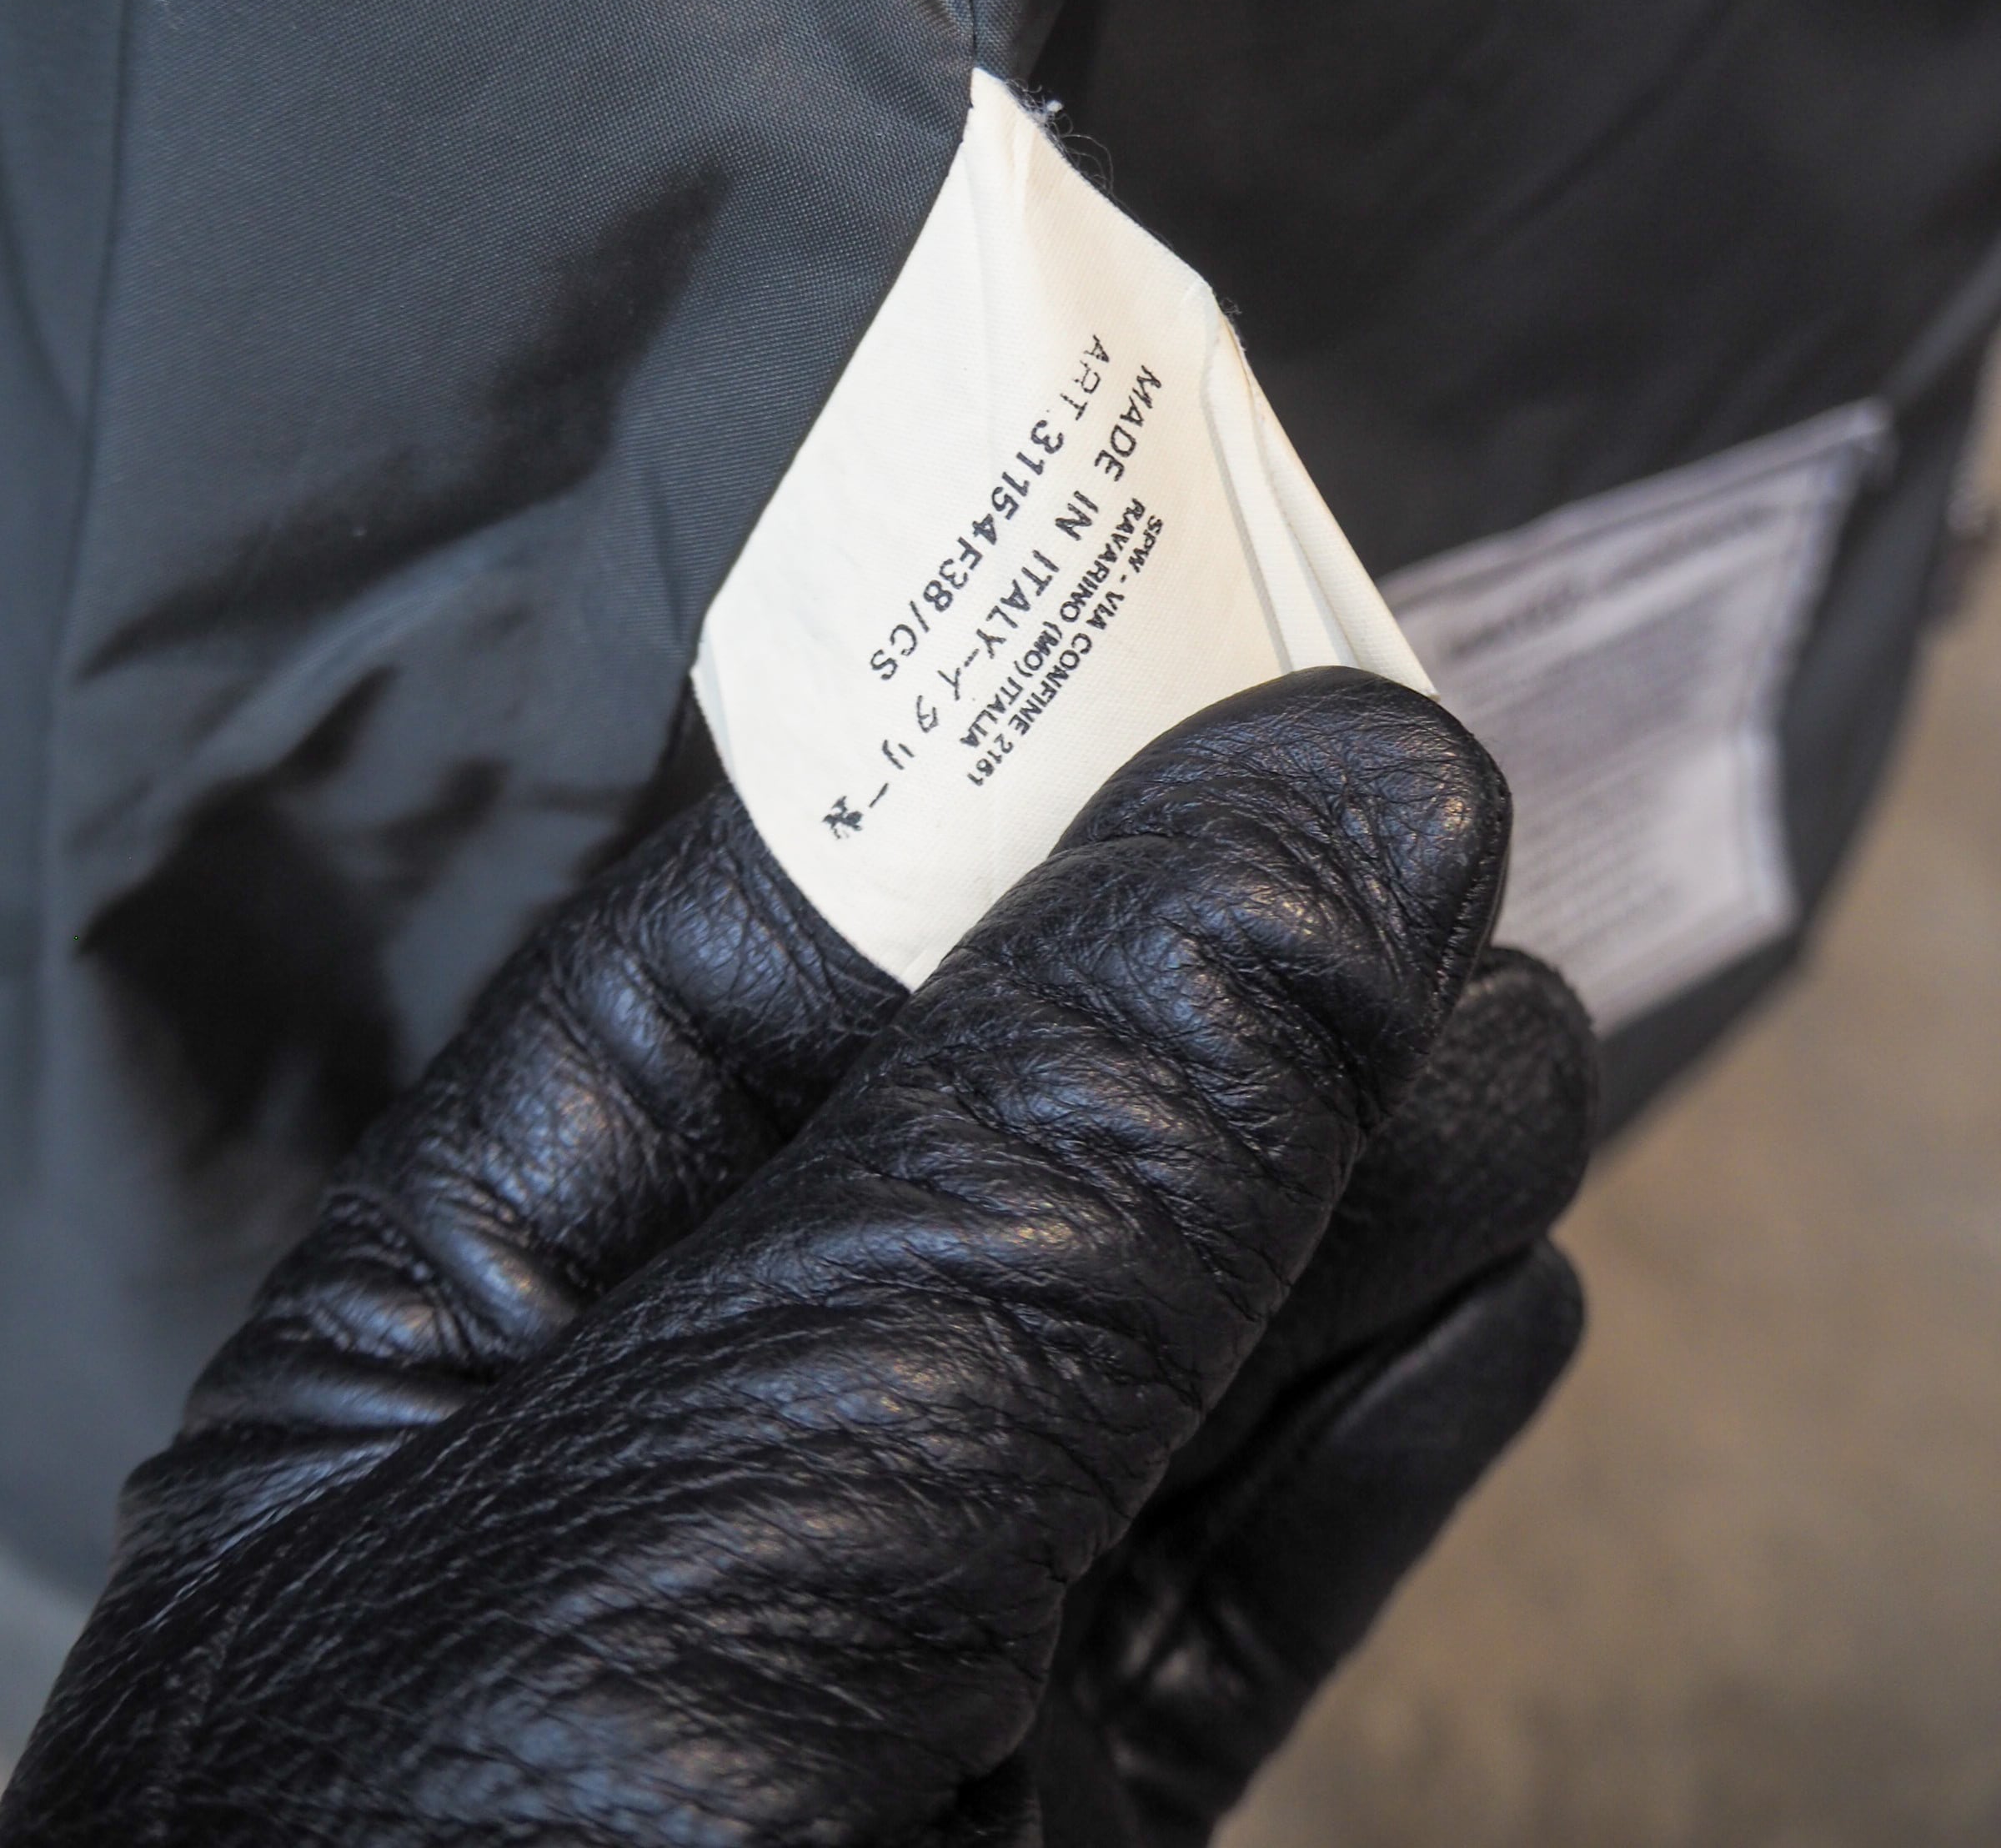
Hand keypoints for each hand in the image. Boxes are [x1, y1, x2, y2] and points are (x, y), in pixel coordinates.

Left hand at [1, 670, 1592, 1846]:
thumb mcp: (733, 1529)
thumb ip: (1040, 1171)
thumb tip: (1329, 800)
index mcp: (474, 1343)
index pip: (757, 951)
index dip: (1002, 772)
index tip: (1241, 640)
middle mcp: (675, 1473)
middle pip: (996, 1136)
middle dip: (1218, 984)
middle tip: (1434, 832)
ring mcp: (870, 1675)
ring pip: (1153, 1355)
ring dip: (1345, 1192)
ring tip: (1504, 1042)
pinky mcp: (1037, 1838)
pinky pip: (1233, 1599)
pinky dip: (1372, 1447)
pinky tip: (1485, 1310)